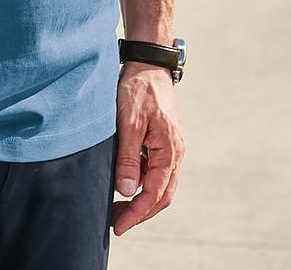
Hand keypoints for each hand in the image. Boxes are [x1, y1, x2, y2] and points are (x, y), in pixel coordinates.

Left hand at [110, 62, 185, 236]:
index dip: (137, 213)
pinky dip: (141, 181)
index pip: (155, 193)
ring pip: (159, 184)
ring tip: (116, 207)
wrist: (148, 63)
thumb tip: (126, 191)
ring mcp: (170, 147)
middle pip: (161, 195)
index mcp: (170, 150)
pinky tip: (123, 180)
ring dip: (140, 199)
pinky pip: (154, 170)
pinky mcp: (162, 141)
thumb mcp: (129, 122)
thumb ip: (128, 157)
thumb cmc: (138, 89)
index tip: (118, 226)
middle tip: (115, 222)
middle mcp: (175, 153)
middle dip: (140, 212)